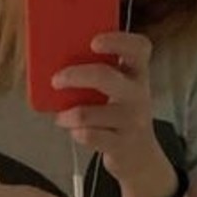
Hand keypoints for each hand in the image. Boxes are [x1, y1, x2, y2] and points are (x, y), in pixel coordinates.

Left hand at [51, 31, 161, 184]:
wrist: (140, 156)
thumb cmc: (121, 115)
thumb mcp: (120, 90)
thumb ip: (101, 73)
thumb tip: (57, 61)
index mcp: (137, 74)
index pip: (138, 48)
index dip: (118, 40)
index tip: (94, 42)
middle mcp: (138, 94)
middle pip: (104, 77)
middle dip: (74, 76)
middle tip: (56, 80)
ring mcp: (131, 121)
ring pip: (87, 113)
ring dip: (67, 115)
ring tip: (62, 117)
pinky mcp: (120, 144)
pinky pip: (88, 136)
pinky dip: (75, 133)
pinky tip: (75, 131)